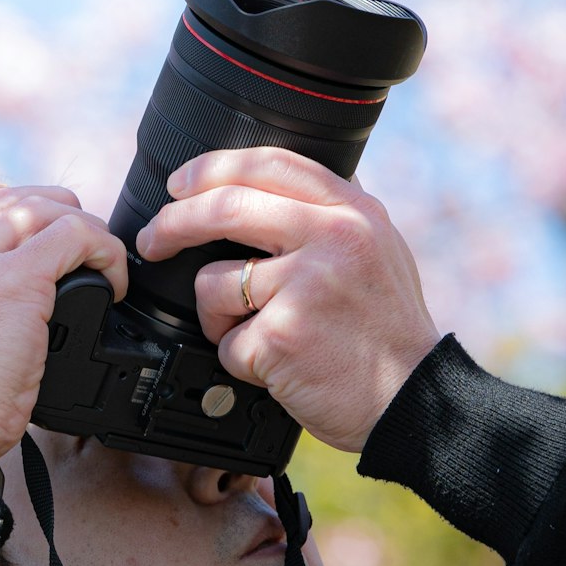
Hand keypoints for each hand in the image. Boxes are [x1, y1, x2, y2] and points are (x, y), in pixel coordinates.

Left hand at [136, 148, 438, 452]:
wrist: (413, 401)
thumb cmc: (389, 334)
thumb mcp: (381, 251)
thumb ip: (333, 216)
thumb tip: (272, 185)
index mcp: (354, 213)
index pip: (270, 164)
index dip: (212, 167)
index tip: (179, 184)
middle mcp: (333, 238)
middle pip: (224, 207)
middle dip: (172, 223)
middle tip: (152, 241)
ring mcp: (306, 284)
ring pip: (213, 282)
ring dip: (217, 316)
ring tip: (258, 336)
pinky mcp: (281, 334)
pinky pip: (226, 341)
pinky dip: (239, 360)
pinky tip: (277, 368)